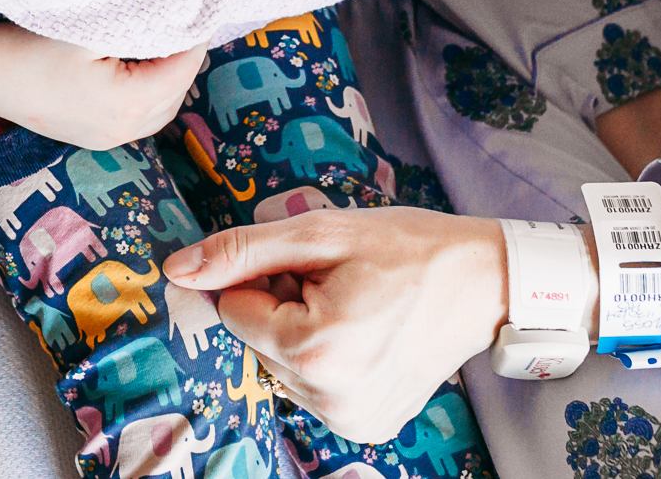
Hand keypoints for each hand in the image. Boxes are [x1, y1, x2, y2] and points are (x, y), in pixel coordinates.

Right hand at [0, 23, 204, 147]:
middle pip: (178, 90)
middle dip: (184, 53)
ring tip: (162, 31)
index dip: (195, 29)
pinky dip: (145, 87)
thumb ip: (138, 13)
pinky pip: (134, 113)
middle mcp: (120, 132)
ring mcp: (100, 138)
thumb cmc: (24, 36)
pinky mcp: (84, 134)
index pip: (185, 65)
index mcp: (127, 104)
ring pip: (158, 106)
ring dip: (166, 72)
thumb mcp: (87, 20)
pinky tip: (135, 57)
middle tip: (185, 11)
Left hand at [164, 208, 506, 442]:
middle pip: (255, 341)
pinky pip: (313, 389)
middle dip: (281, 308)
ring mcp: (350, 420)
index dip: (265, 278)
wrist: (485, 283)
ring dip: (302, 335)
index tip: (312, 267)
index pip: (234, 309)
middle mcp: (329, 398)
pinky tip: (364, 337)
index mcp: (313, 350)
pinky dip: (325, 361)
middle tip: (337, 285)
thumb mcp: (319, 232)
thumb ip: (240, 251)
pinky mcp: (367, 427)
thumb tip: (176, 270)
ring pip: (280, 367)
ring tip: (354, 308)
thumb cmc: (406, 248)